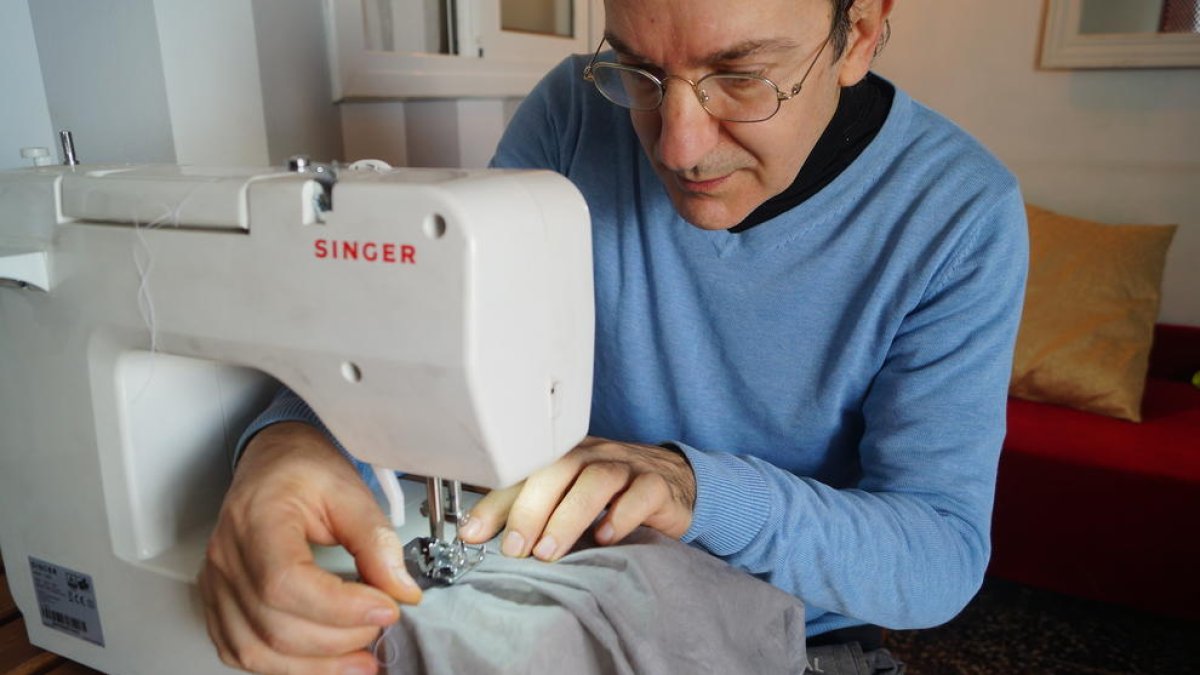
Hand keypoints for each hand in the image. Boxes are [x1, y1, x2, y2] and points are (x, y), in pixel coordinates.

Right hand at [198, 422, 421, 673]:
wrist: (274, 462)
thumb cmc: (304, 470)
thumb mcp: (351, 491)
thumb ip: (377, 541)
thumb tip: (402, 590)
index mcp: (257, 518)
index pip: (285, 582)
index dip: (340, 608)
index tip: (386, 608)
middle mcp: (228, 556)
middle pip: (275, 625)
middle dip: (340, 638)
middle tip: (380, 624)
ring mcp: (218, 584)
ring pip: (256, 650)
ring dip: (315, 666)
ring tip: (361, 658)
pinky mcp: (220, 603)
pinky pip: (242, 652)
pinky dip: (285, 667)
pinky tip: (323, 660)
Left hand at [458, 436, 695, 560]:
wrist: (675, 483)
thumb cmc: (613, 495)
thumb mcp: (568, 500)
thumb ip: (530, 513)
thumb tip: (479, 535)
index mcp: (563, 457)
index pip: (522, 473)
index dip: (495, 502)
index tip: (472, 533)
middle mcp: (592, 455)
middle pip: (556, 469)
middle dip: (529, 509)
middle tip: (515, 549)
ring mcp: (626, 468)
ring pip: (595, 481)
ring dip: (567, 517)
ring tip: (548, 552)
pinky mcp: (656, 486)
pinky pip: (640, 494)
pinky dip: (621, 515)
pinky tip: (605, 538)